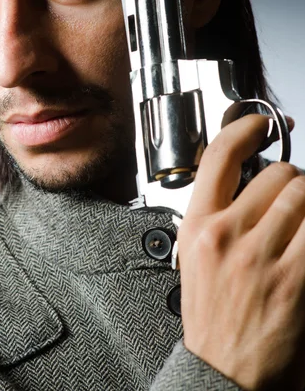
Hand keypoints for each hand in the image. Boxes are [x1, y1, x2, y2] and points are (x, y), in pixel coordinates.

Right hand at [178, 114, 304, 389]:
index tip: (262, 123)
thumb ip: (219, 214)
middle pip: (278, 175)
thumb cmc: (211, 317)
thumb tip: (253, 181)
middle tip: (292, 199)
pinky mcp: (295, 279)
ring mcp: (261, 258)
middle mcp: (227, 236)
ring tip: (302, 221)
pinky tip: (304, 240)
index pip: (219, 156)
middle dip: (292, 181)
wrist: (224, 373)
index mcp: (198, 227)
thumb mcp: (196, 257)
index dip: (244, 128)